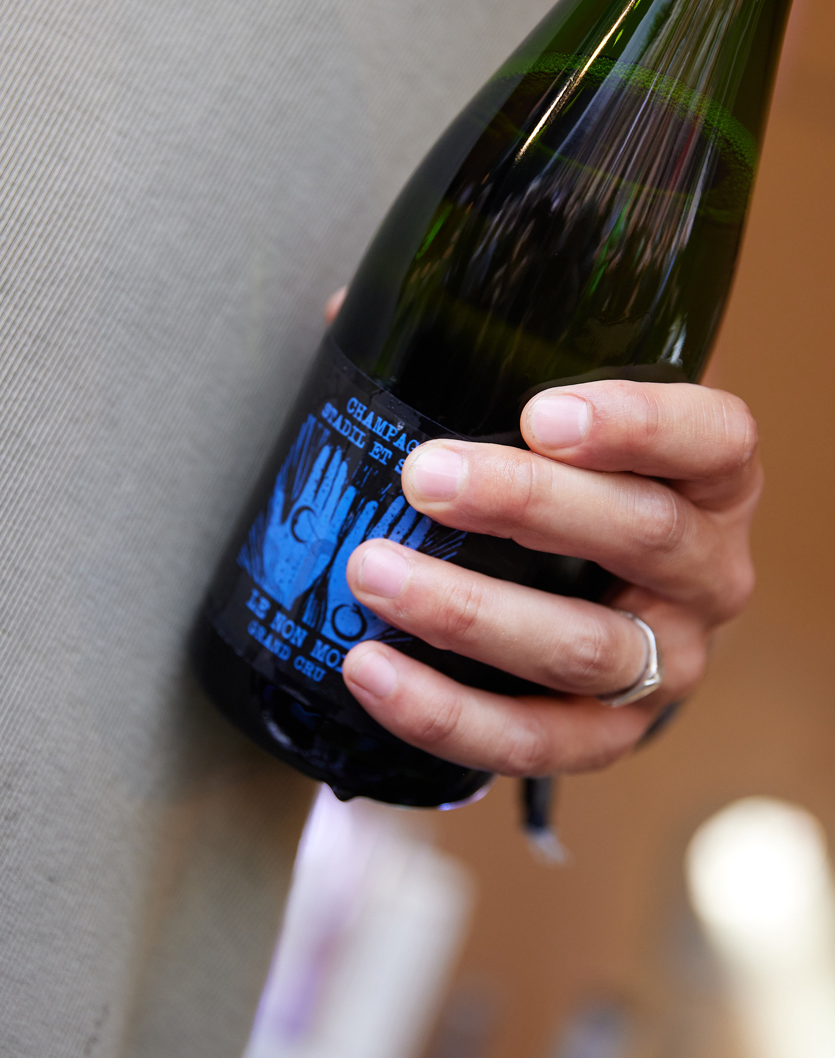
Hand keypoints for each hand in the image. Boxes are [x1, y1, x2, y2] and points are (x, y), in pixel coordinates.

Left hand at [327, 300, 760, 776]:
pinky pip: (534, 742)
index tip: (543, 411)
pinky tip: (371, 670)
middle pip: (644, 533)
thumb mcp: (563, 433)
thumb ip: (480, 372)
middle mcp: (710, 573)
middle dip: (528, 503)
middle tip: (424, 475)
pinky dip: (448, 713)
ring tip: (371, 572)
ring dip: (471, 612)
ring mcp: (668, 664)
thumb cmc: (577, 499)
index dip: (638, 423)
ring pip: (586, 647)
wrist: (615, 617)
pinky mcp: (611, 738)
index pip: (712, 438)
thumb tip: (345, 315)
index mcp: (712, 480)